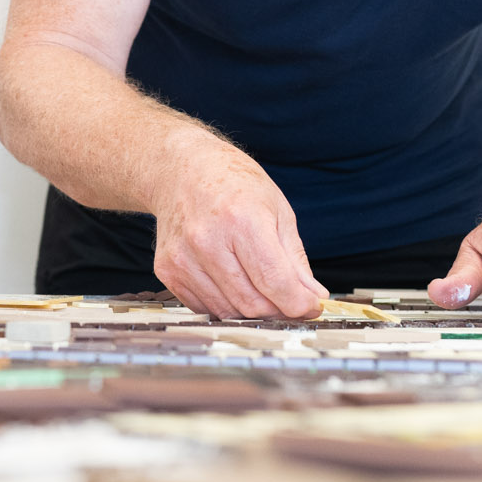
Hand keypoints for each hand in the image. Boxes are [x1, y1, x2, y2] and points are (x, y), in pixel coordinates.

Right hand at [151, 140, 325, 319]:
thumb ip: (295, 259)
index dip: (299, 303)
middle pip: (252, 303)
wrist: (181, 170)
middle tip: (289, 298)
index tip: (310, 306)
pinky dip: (225, 303)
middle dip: (278, 308)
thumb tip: (312, 297)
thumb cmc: (232, 184)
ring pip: (230, 311)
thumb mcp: (277, 210)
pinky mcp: (168, 271)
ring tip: (258, 283)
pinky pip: (206, 308)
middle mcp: (207, 241)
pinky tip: (231, 280)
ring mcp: (183, 258)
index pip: (274, 281)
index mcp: (241, 220)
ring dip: (252, 308)